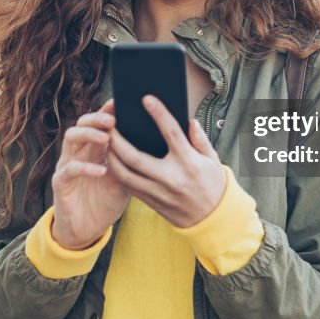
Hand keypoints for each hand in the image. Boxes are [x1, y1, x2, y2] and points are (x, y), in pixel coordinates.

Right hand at [51, 99, 129, 249]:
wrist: (86, 229)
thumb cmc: (106, 202)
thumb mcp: (124, 180)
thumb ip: (132, 162)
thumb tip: (157, 145)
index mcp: (94, 149)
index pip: (98, 123)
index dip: (107, 111)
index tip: (121, 103)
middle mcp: (78, 152)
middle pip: (82, 123)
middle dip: (96, 118)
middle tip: (113, 119)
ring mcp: (67, 165)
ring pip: (70, 138)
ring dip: (88, 135)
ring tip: (106, 137)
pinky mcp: (61, 183)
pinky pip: (70, 169)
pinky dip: (86, 167)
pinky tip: (102, 170)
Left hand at [107, 95, 225, 227]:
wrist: (213, 219)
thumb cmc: (213, 185)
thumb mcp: (213, 160)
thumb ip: (200, 139)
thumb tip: (189, 121)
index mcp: (188, 162)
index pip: (171, 132)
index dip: (159, 114)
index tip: (146, 99)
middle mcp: (171, 177)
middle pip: (135, 157)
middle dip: (117, 139)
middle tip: (109, 124)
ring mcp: (159, 192)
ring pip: (125, 174)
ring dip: (111, 157)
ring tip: (106, 142)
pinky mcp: (151, 202)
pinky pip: (128, 186)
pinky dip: (118, 172)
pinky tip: (112, 160)